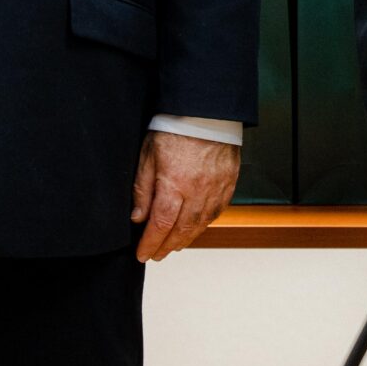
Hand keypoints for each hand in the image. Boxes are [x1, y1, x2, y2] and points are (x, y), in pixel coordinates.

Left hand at [131, 131, 240, 261]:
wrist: (208, 110)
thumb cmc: (176, 127)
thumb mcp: (149, 154)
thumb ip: (142, 188)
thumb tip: (138, 217)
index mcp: (174, 184)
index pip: (160, 225)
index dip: (150, 244)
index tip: (142, 254)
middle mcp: (197, 191)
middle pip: (181, 230)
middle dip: (166, 246)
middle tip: (156, 255)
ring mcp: (216, 188)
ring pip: (201, 224)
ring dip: (186, 239)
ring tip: (174, 245)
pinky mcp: (229, 183)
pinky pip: (217, 211)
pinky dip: (205, 224)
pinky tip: (196, 227)